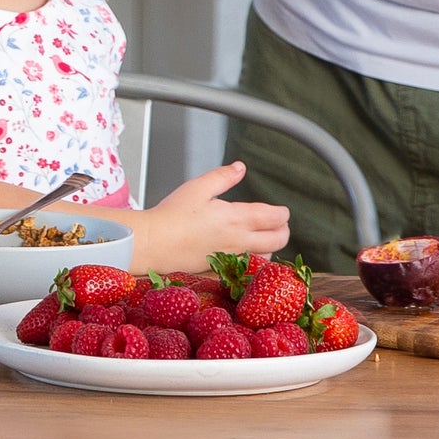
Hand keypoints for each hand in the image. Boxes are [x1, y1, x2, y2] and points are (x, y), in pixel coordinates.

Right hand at [128, 160, 288, 270]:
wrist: (154, 244)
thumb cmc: (172, 215)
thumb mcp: (197, 187)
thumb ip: (222, 177)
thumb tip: (240, 168)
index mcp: (236, 218)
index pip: (274, 217)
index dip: (282, 213)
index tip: (282, 210)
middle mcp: (239, 240)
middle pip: (278, 240)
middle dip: (284, 231)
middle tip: (280, 224)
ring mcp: (232, 258)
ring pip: (267, 257)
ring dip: (271, 247)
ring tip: (264, 238)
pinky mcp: (222, 270)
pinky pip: (249, 269)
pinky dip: (256, 262)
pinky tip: (247, 255)